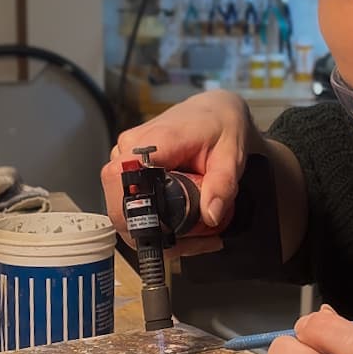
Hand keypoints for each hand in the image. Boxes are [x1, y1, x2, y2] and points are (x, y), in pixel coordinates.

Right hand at [101, 91, 261, 255]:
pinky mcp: (129, 169)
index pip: (121, 180)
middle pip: (121, 206)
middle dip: (154, 236)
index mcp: (153, 142)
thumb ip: (222, 184)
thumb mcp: (230, 156)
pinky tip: (185, 226)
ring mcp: (125, 158)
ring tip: (200, 236)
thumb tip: (211, 216)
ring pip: (125, 211)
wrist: (214, 111)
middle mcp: (129, 149)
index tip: (168, 237)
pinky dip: (156, 223)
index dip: (133, 215)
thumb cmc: (220, 127)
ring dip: (157, 233)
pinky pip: (132, 203)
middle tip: (200, 242)